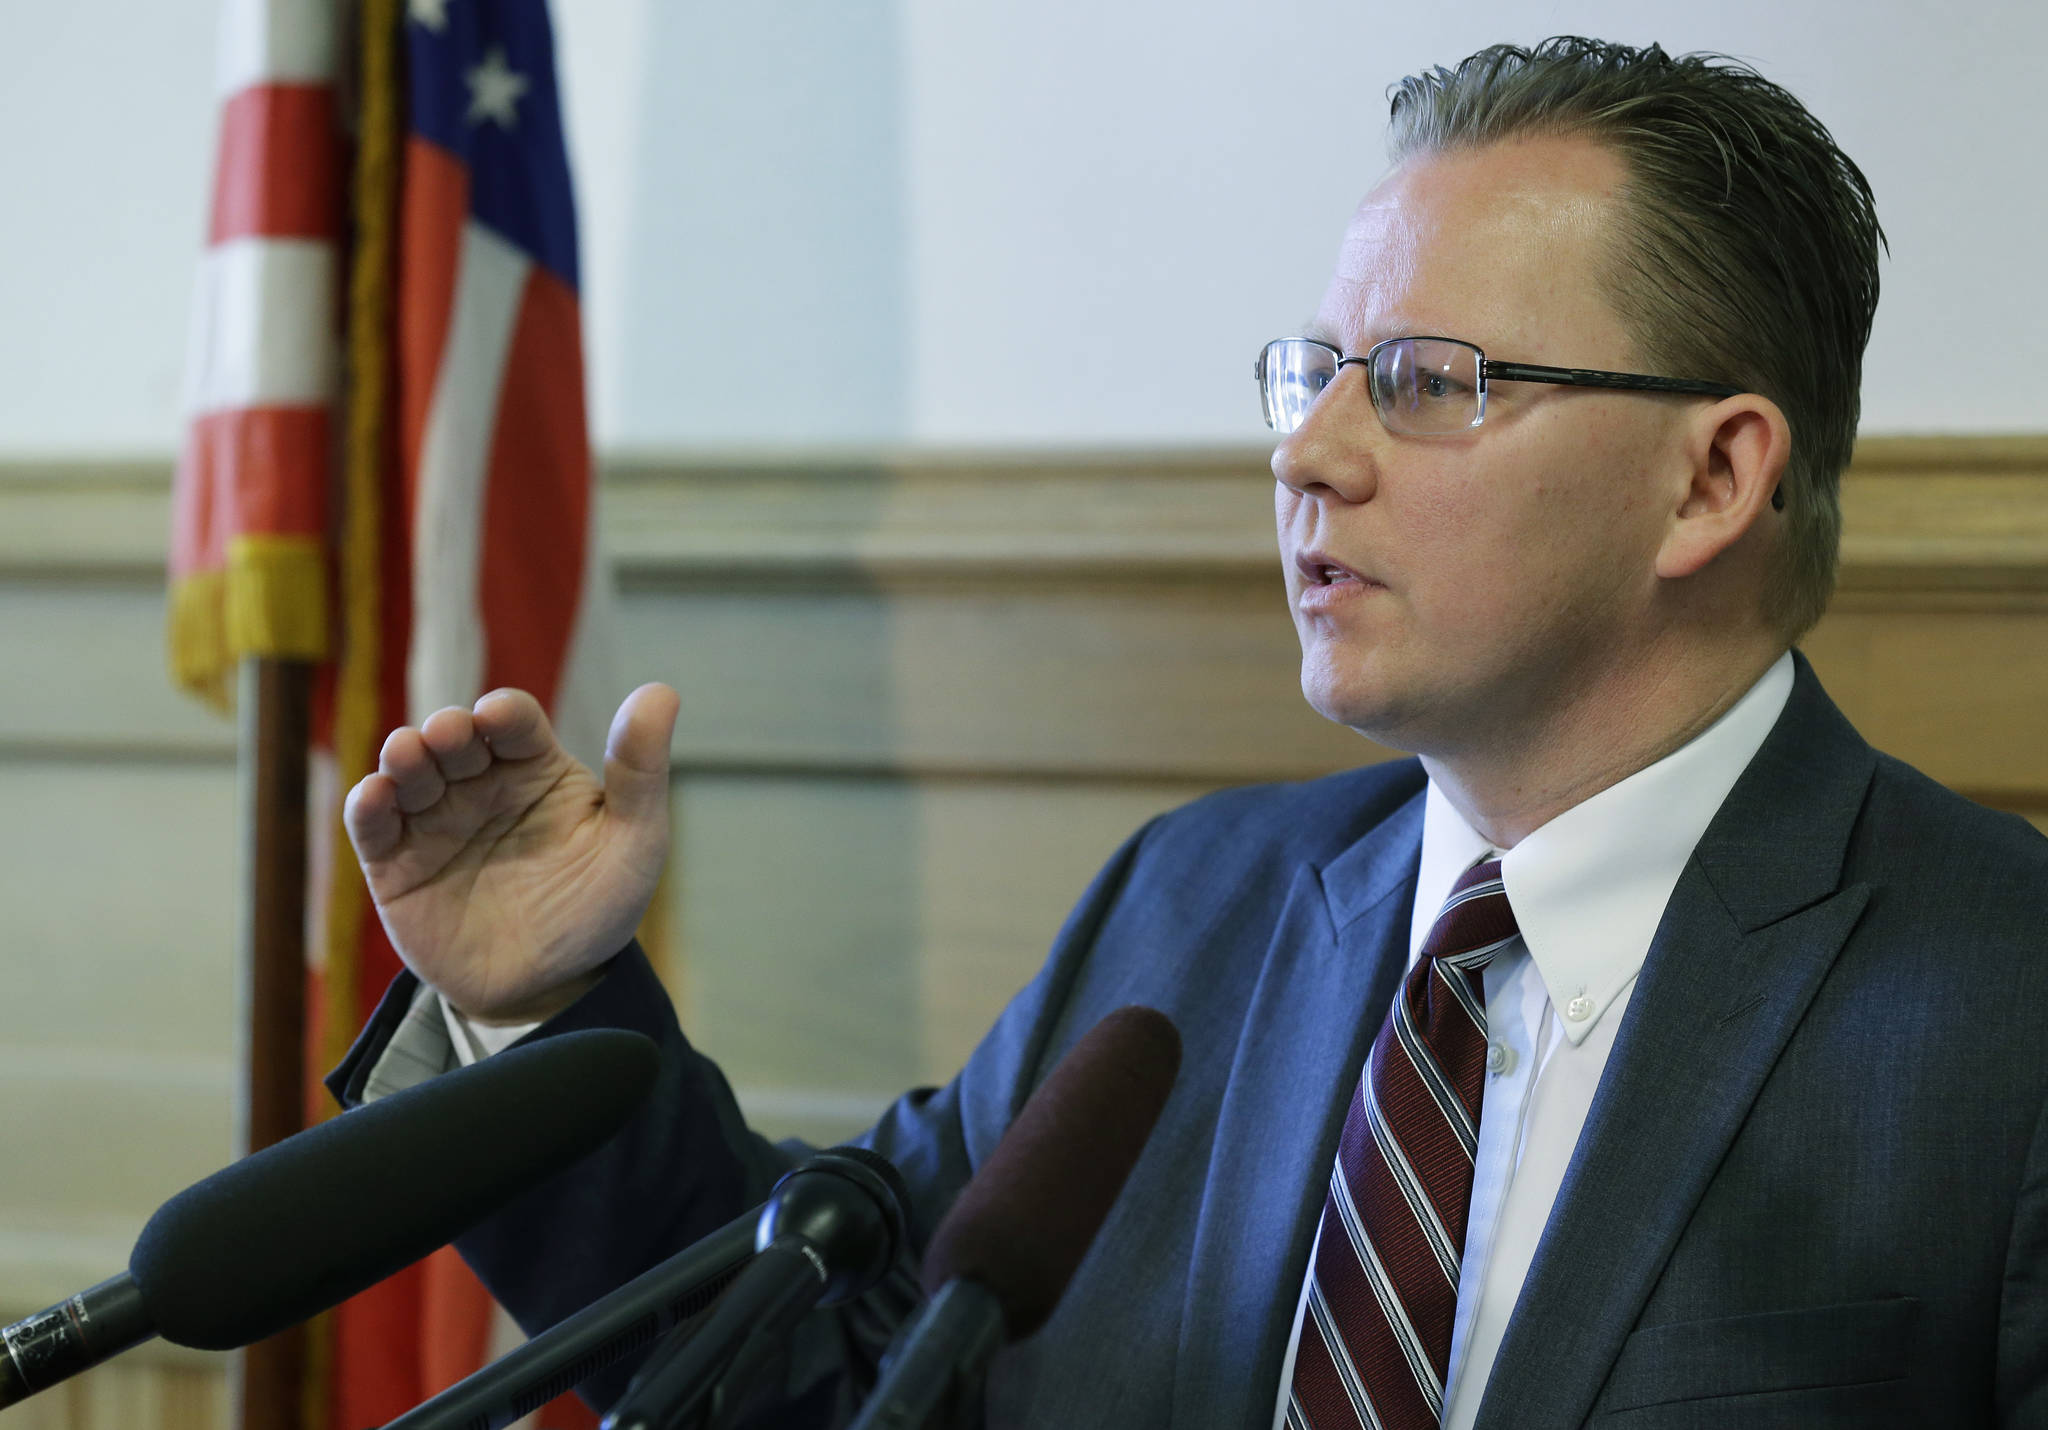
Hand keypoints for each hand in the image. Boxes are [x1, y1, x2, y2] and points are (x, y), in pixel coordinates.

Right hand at [342, 683, 679, 1022]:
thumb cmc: (597, 908)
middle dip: (447, 730)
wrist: (549, 990)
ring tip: (407, 755)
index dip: (503, 713)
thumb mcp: (634, 842)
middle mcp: (480, 784)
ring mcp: (435, 821)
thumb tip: (661, 692)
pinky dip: (367, 805)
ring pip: (409, 771)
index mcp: (536, 767)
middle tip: (448, 735)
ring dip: (404, 757)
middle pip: (454, 738)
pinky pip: (373, 826)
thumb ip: (641, 771)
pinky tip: (375, 797)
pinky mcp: (396, 864)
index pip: (514, 722)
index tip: (497, 717)